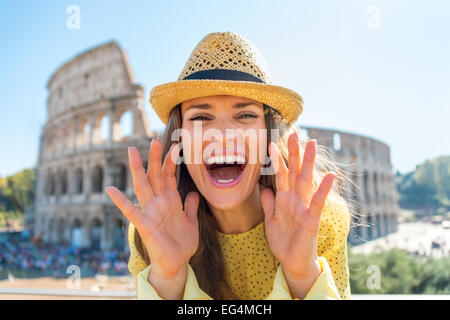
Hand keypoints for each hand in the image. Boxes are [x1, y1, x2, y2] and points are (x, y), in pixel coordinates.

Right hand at [105, 139, 199, 279]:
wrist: (176, 263)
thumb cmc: (182, 243)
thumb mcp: (191, 221)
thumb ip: (190, 206)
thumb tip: (193, 193)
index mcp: (170, 200)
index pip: (169, 176)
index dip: (171, 161)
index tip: (174, 144)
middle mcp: (159, 202)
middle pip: (156, 175)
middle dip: (155, 158)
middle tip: (155, 138)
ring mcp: (150, 212)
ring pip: (143, 186)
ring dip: (138, 169)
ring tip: (132, 151)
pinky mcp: (145, 225)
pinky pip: (131, 212)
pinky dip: (120, 201)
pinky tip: (111, 190)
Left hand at [261, 133, 335, 296]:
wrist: (292, 263)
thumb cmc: (283, 242)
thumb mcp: (270, 221)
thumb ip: (269, 204)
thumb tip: (264, 188)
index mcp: (284, 199)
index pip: (281, 175)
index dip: (277, 160)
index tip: (271, 143)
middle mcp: (295, 200)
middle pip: (295, 172)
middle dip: (294, 154)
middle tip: (294, 134)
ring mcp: (305, 207)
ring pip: (306, 181)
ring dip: (308, 163)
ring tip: (311, 145)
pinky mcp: (312, 219)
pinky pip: (318, 202)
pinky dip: (323, 189)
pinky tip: (329, 175)